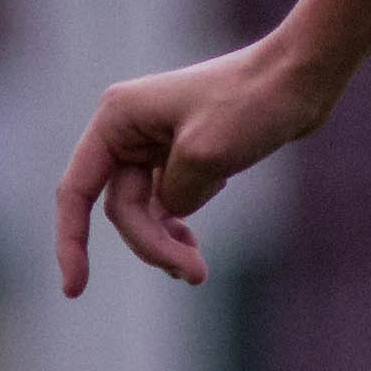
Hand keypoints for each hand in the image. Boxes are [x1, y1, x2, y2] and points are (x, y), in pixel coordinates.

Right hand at [51, 38, 333, 293]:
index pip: (76, 191)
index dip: (70, 243)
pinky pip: (166, 204)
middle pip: (121, 209)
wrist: (299, 78)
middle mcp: (128, 128)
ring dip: (166, 243)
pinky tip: (193, 246)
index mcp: (117, 117)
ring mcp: (154, 142)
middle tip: (196, 274)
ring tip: (199, 271)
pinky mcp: (181, 154)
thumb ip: (172, 196)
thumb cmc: (252, 104)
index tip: (75, 291)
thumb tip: (168, 213)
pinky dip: (177, 228)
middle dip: (152, 245)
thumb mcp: (205, 156)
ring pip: (145, 212)